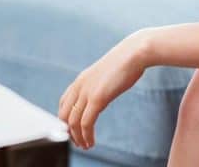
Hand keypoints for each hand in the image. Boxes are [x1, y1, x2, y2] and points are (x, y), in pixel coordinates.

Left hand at [57, 31, 150, 149]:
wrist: (135, 52)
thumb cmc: (127, 61)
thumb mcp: (108, 72)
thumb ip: (101, 83)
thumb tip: (104, 91)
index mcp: (81, 79)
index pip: (63, 102)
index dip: (65, 118)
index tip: (72, 128)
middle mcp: (79, 86)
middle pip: (63, 115)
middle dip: (69, 131)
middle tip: (78, 141)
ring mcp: (87, 92)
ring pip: (73, 122)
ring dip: (77, 138)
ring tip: (85, 145)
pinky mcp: (97, 98)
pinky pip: (86, 123)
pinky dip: (86, 136)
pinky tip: (91, 142)